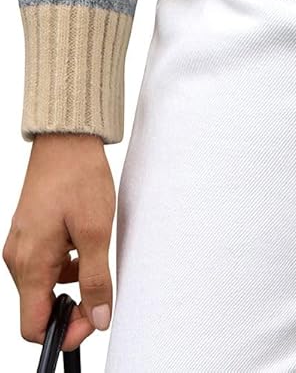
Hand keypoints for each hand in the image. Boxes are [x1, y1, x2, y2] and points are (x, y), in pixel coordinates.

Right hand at [3, 133, 115, 351]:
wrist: (66, 138)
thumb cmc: (78, 176)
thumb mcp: (95, 231)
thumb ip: (96, 279)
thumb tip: (99, 317)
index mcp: (31, 263)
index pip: (33, 326)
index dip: (64, 332)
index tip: (92, 319)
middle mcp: (18, 258)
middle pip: (38, 308)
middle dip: (71, 309)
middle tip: (101, 293)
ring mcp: (21, 244)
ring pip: (43, 286)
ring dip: (70, 284)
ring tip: (94, 257)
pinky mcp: (28, 232)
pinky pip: (43, 264)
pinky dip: (64, 265)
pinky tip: (83, 244)